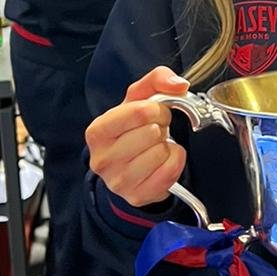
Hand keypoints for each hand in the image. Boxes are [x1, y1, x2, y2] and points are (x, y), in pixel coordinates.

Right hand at [86, 66, 189, 207]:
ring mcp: (118, 181)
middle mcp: (102, 159)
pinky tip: (163, 160)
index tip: (155, 113)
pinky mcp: (136, 196)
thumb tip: (179, 85)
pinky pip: (170, 172)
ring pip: (161, 153)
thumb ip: (157, 79)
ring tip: (155, 146)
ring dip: (166, 146)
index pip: (140, 112)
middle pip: (152, 133)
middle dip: (162, 127)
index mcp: (97, 131)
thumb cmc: (131, 127)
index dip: (156, 109)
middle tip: (155, 131)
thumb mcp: (138, 98)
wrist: (127, 163)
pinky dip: (174, 162)